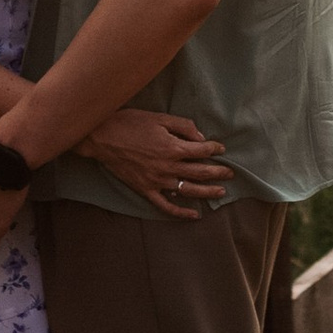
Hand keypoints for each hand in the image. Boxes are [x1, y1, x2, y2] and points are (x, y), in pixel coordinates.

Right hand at [87, 107, 231, 221]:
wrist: (102, 137)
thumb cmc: (130, 123)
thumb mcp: (159, 118)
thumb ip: (183, 126)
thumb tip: (201, 138)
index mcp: (173, 147)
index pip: (202, 151)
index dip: (215, 149)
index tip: (221, 148)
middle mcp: (168, 167)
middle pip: (200, 173)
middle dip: (218, 172)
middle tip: (230, 173)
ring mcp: (157, 181)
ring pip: (188, 191)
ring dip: (207, 192)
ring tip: (221, 192)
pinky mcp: (145, 190)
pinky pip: (166, 206)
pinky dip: (181, 213)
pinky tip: (194, 214)